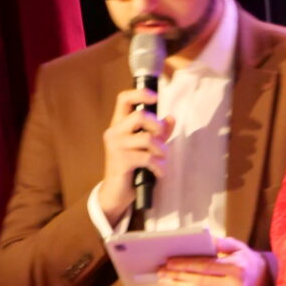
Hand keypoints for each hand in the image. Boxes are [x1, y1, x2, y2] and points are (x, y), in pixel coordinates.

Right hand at [99, 88, 174, 224]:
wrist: (117, 192)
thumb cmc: (134, 166)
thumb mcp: (148, 146)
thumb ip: (160, 132)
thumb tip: (171, 117)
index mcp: (119, 124)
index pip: (123, 99)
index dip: (140, 93)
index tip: (156, 97)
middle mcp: (114, 132)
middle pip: (140, 116)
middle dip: (158, 127)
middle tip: (161, 140)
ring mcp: (115, 146)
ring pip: (147, 138)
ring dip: (162, 150)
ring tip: (162, 159)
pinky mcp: (120, 161)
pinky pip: (148, 158)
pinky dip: (159, 166)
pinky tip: (159, 172)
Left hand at [158, 237, 268, 285]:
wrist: (262, 282)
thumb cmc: (246, 261)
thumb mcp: (238, 247)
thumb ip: (220, 243)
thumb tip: (201, 240)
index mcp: (236, 269)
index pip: (205, 266)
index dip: (185, 264)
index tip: (169, 262)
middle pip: (198, 281)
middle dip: (177, 275)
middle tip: (161, 271)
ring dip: (179, 285)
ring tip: (165, 279)